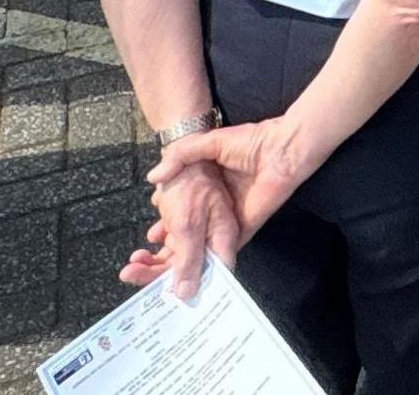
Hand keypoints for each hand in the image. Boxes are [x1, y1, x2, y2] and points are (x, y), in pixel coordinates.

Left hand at [121, 155, 247, 298]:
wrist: (185, 148)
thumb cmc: (191, 184)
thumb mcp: (186, 224)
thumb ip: (188, 260)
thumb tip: (185, 295)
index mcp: (222, 240)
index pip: (210, 276)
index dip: (190, 290)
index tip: (163, 300)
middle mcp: (213, 238)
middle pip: (188, 268)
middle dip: (156, 274)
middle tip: (130, 274)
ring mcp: (200, 229)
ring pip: (176, 256)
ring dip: (152, 260)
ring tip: (132, 261)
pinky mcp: (187, 221)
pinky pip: (173, 242)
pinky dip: (158, 244)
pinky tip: (146, 242)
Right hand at [138, 119, 313, 290]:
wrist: (280, 148)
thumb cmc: (249, 143)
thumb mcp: (208, 144)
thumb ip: (179, 157)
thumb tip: (152, 177)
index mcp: (205, 192)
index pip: (179, 219)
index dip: (162, 231)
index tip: (146, 243)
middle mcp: (214, 211)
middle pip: (186, 241)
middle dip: (162, 255)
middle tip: (138, 267)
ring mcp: (228, 223)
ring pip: (200, 251)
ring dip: (178, 264)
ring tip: (155, 273)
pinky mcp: (242, 230)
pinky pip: (222, 253)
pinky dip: (206, 264)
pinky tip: (186, 274)